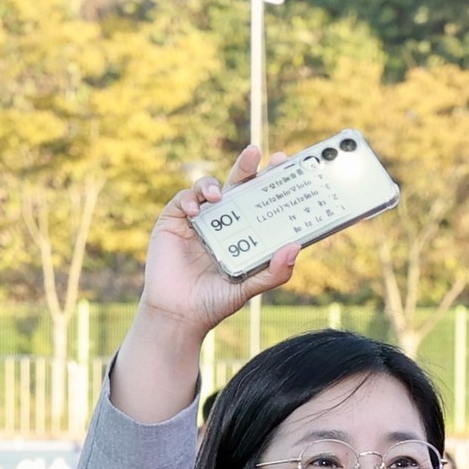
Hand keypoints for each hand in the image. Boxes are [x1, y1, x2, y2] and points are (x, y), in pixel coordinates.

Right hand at [105, 148, 299, 424]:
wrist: (178, 316)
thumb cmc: (214, 303)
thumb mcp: (249, 289)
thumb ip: (274, 272)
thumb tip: (295, 247)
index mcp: (244, 232)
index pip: (260, 200)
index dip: (271, 180)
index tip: (284, 162)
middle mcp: (223, 221)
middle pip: (237, 185)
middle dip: (247, 166)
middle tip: (256, 152)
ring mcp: (198, 219)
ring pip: (208, 188)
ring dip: (214, 184)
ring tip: (218, 196)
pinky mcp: (173, 221)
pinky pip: (183, 200)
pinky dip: (190, 200)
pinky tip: (196, 212)